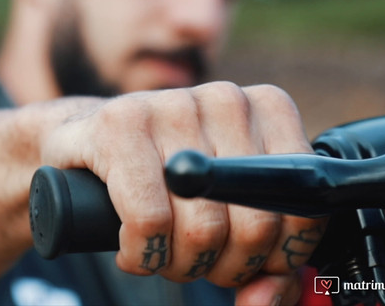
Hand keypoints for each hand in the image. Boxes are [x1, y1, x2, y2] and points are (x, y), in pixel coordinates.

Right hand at [40, 81, 325, 305]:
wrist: (80, 143)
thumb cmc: (164, 181)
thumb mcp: (228, 215)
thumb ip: (267, 262)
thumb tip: (266, 298)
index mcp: (267, 110)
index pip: (304, 205)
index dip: (278, 256)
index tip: (246, 263)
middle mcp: (225, 98)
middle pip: (254, 225)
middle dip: (223, 268)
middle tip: (196, 263)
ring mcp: (171, 105)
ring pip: (201, 229)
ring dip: (178, 266)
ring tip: (161, 253)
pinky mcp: (120, 123)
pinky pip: (149, 220)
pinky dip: (141, 254)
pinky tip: (131, 248)